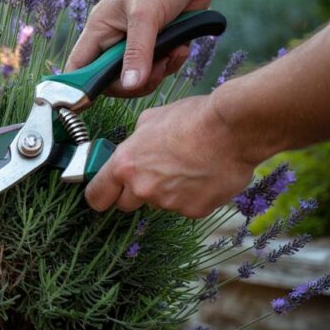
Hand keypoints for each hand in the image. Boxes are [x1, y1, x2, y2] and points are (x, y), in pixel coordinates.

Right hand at [65, 0, 220, 96]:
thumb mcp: (147, 16)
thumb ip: (138, 53)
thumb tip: (130, 85)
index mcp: (99, 29)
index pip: (79, 68)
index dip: (82, 87)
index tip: (96, 98)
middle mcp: (114, 39)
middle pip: (112, 80)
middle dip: (135, 81)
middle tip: (155, 69)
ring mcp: (137, 42)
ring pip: (139, 77)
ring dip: (159, 71)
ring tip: (174, 51)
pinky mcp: (159, 43)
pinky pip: (160, 68)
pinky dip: (172, 62)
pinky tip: (183, 46)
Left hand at [84, 95, 257, 218]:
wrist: (233, 128)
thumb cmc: (193, 118)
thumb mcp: (150, 120)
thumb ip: (135, 142)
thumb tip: (134, 146)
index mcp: (125, 165)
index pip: (96, 196)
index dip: (100, 195)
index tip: (105, 194)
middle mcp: (142, 188)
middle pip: (126, 204)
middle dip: (136, 192)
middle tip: (156, 173)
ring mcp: (168, 202)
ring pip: (159, 204)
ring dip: (167, 192)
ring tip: (188, 167)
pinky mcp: (194, 211)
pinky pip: (186, 207)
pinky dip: (193, 196)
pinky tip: (204, 175)